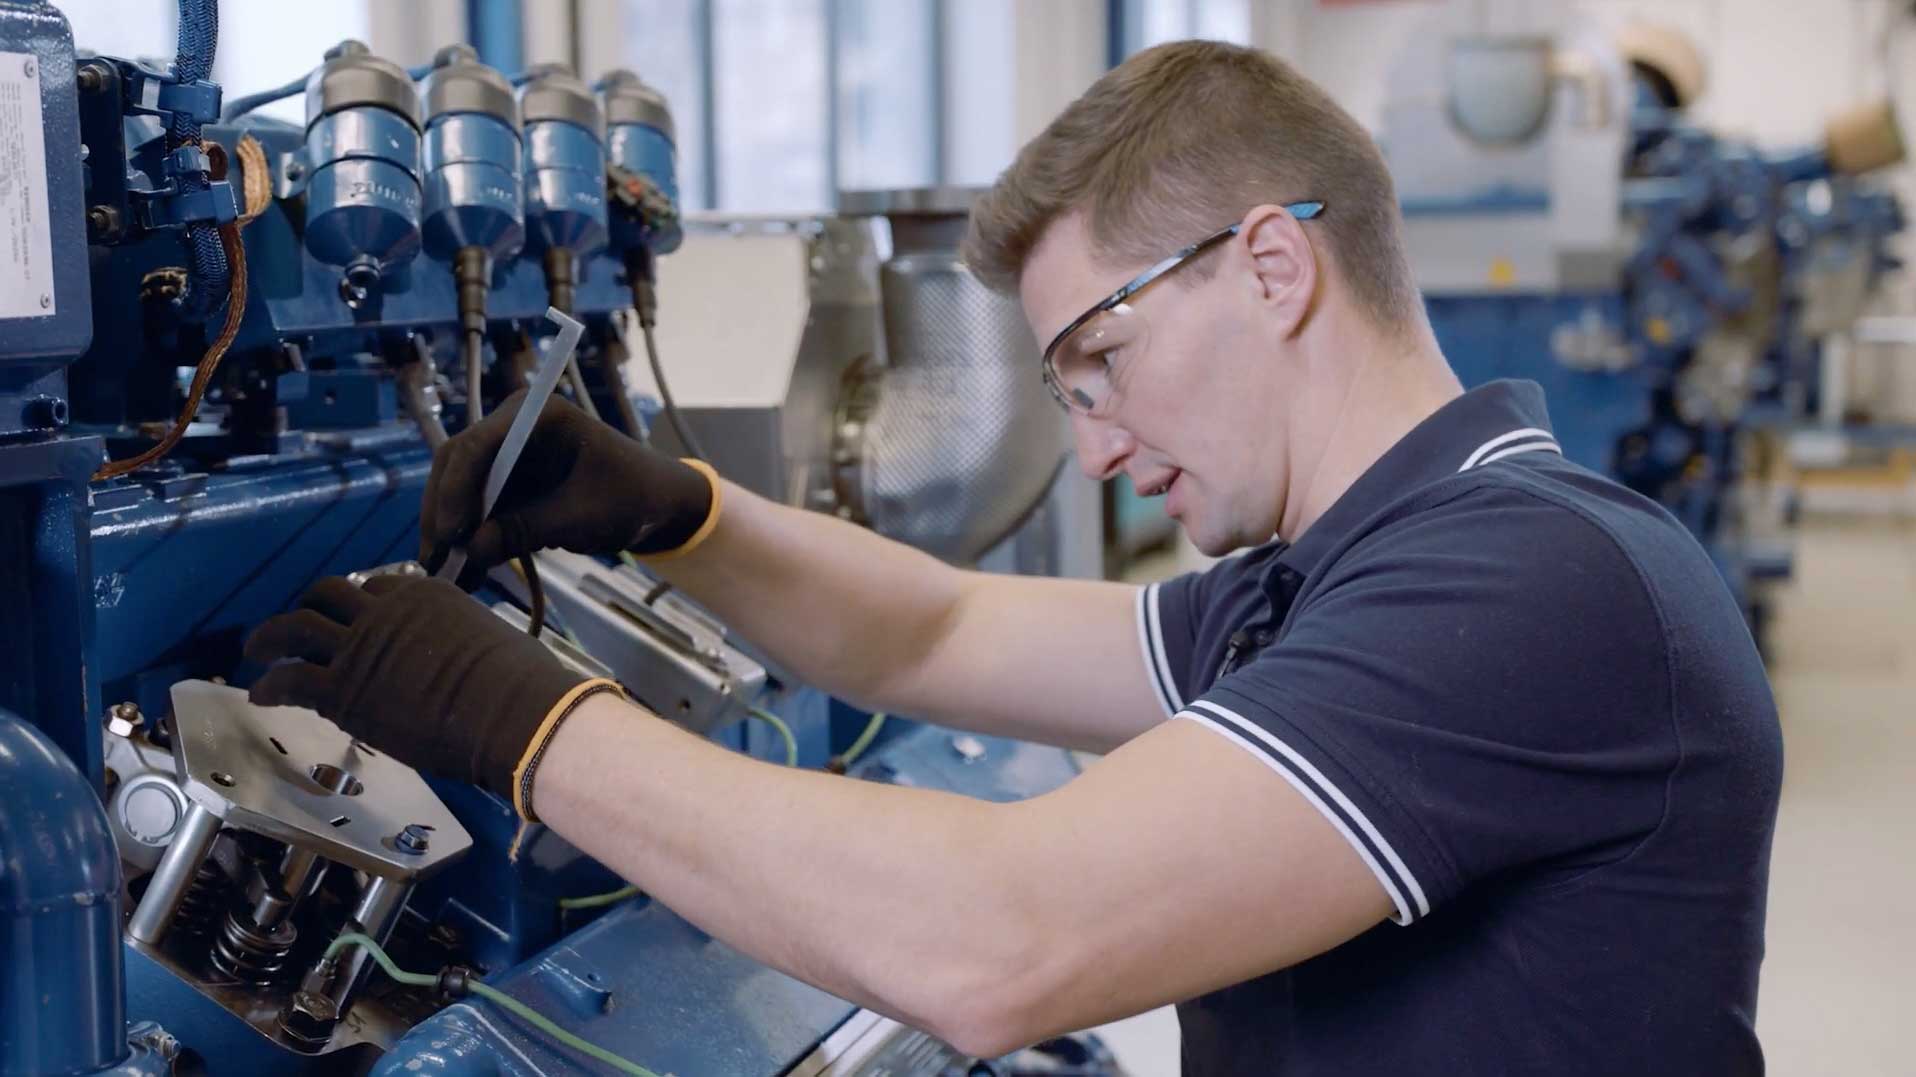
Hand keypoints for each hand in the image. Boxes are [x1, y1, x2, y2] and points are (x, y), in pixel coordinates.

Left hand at [245, 575, 618, 816]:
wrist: (513, 714)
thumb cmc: (522, 685)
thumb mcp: (493, 641)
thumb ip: (465, 642)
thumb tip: (470, 660)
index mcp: (426, 594)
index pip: (380, 588)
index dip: (362, 604)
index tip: (357, 620)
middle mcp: (387, 610)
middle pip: (330, 593)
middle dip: (311, 606)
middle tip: (300, 625)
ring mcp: (360, 647)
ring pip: (296, 626)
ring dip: (270, 636)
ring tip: (257, 648)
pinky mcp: (343, 689)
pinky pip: (290, 678)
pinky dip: (269, 684)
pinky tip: (260, 693)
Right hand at [419, 389, 718, 578]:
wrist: (657, 502)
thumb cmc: (632, 495)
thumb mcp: (584, 515)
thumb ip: (528, 529)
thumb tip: (474, 550)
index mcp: (536, 415)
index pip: (478, 445)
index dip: (457, 489)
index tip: (453, 533)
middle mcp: (511, 428)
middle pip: (457, 465)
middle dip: (444, 514)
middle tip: (437, 561)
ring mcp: (506, 457)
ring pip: (458, 490)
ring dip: (450, 532)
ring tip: (444, 576)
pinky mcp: (507, 485)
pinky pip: (476, 510)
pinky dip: (470, 540)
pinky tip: (464, 574)